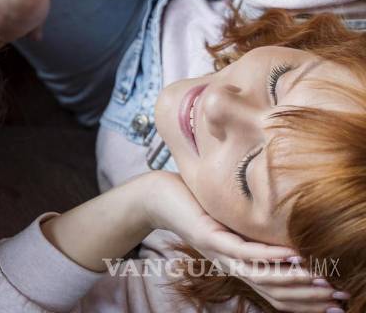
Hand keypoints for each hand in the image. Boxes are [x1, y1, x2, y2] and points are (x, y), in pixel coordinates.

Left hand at [144, 172, 343, 312]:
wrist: (159, 197)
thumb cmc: (199, 207)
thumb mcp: (234, 225)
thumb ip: (258, 235)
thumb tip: (289, 237)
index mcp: (239, 266)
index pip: (277, 294)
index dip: (306, 302)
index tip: (336, 305)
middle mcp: (232, 266)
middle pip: (274, 292)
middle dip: (308, 297)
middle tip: (339, 298)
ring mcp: (221, 255)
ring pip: (261, 277)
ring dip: (294, 281)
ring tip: (321, 280)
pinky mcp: (211, 238)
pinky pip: (243, 251)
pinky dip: (269, 255)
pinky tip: (291, 255)